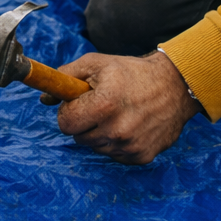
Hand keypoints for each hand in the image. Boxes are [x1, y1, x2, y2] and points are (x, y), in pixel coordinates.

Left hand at [48, 51, 199, 163]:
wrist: (175, 85)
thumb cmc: (132, 72)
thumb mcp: (97, 63)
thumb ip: (66, 76)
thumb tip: (45, 98)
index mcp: (104, 104)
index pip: (65, 123)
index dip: (68, 111)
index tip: (78, 104)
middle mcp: (117, 129)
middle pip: (79, 138)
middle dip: (84, 122)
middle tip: (100, 106)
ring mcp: (130, 146)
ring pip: (96, 147)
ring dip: (100, 133)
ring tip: (118, 113)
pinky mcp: (142, 157)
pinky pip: (115, 155)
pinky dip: (117, 143)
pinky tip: (130, 125)